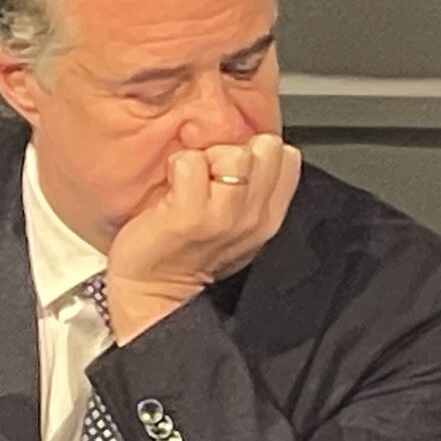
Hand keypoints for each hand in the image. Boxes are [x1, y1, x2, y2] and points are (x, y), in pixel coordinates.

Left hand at [104, 133, 302, 338]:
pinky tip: (170, 191)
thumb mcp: (236, 222)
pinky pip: (190, 162)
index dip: (255, 151)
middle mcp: (254, 216)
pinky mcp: (190, 216)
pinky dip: (176, 167)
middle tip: (210, 175)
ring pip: (234, 153)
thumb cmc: (186, 254)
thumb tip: (246, 147)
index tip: (230, 170)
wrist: (154, 293)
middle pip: (266, 147)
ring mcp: (225, 216)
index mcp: (269, 216)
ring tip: (189, 183)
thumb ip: (252, 185)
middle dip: (235, 150)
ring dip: (206, 158)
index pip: (286, 155)